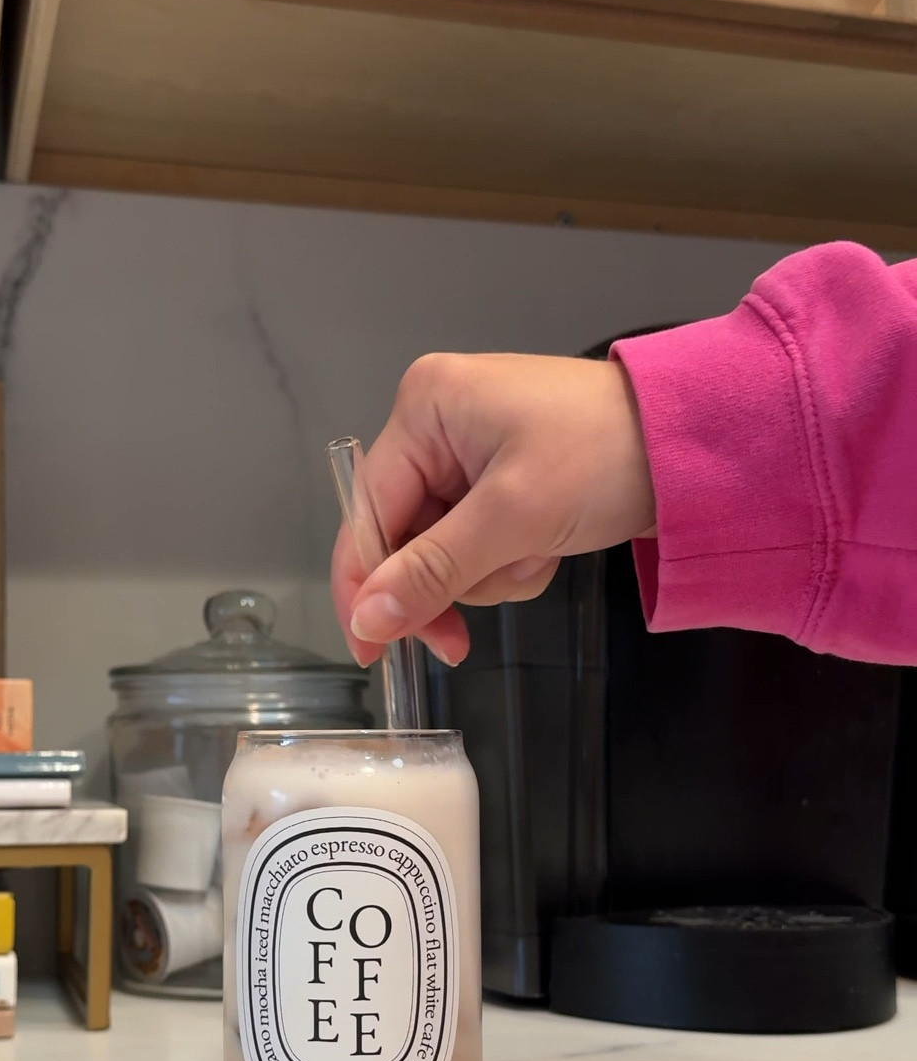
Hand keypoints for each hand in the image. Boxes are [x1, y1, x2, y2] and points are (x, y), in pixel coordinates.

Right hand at [331, 352, 654, 665]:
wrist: (694, 445)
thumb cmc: (604, 456)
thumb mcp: (511, 518)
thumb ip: (432, 572)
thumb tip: (368, 620)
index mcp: (425, 408)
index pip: (368, 512)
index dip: (364, 586)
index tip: (370, 652)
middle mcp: (439, 424)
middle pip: (405, 537)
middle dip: (450, 581)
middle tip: (462, 639)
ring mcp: (473, 453)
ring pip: (444, 551)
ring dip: (489, 573)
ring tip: (537, 554)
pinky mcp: (506, 480)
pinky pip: (481, 544)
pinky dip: (511, 562)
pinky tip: (548, 549)